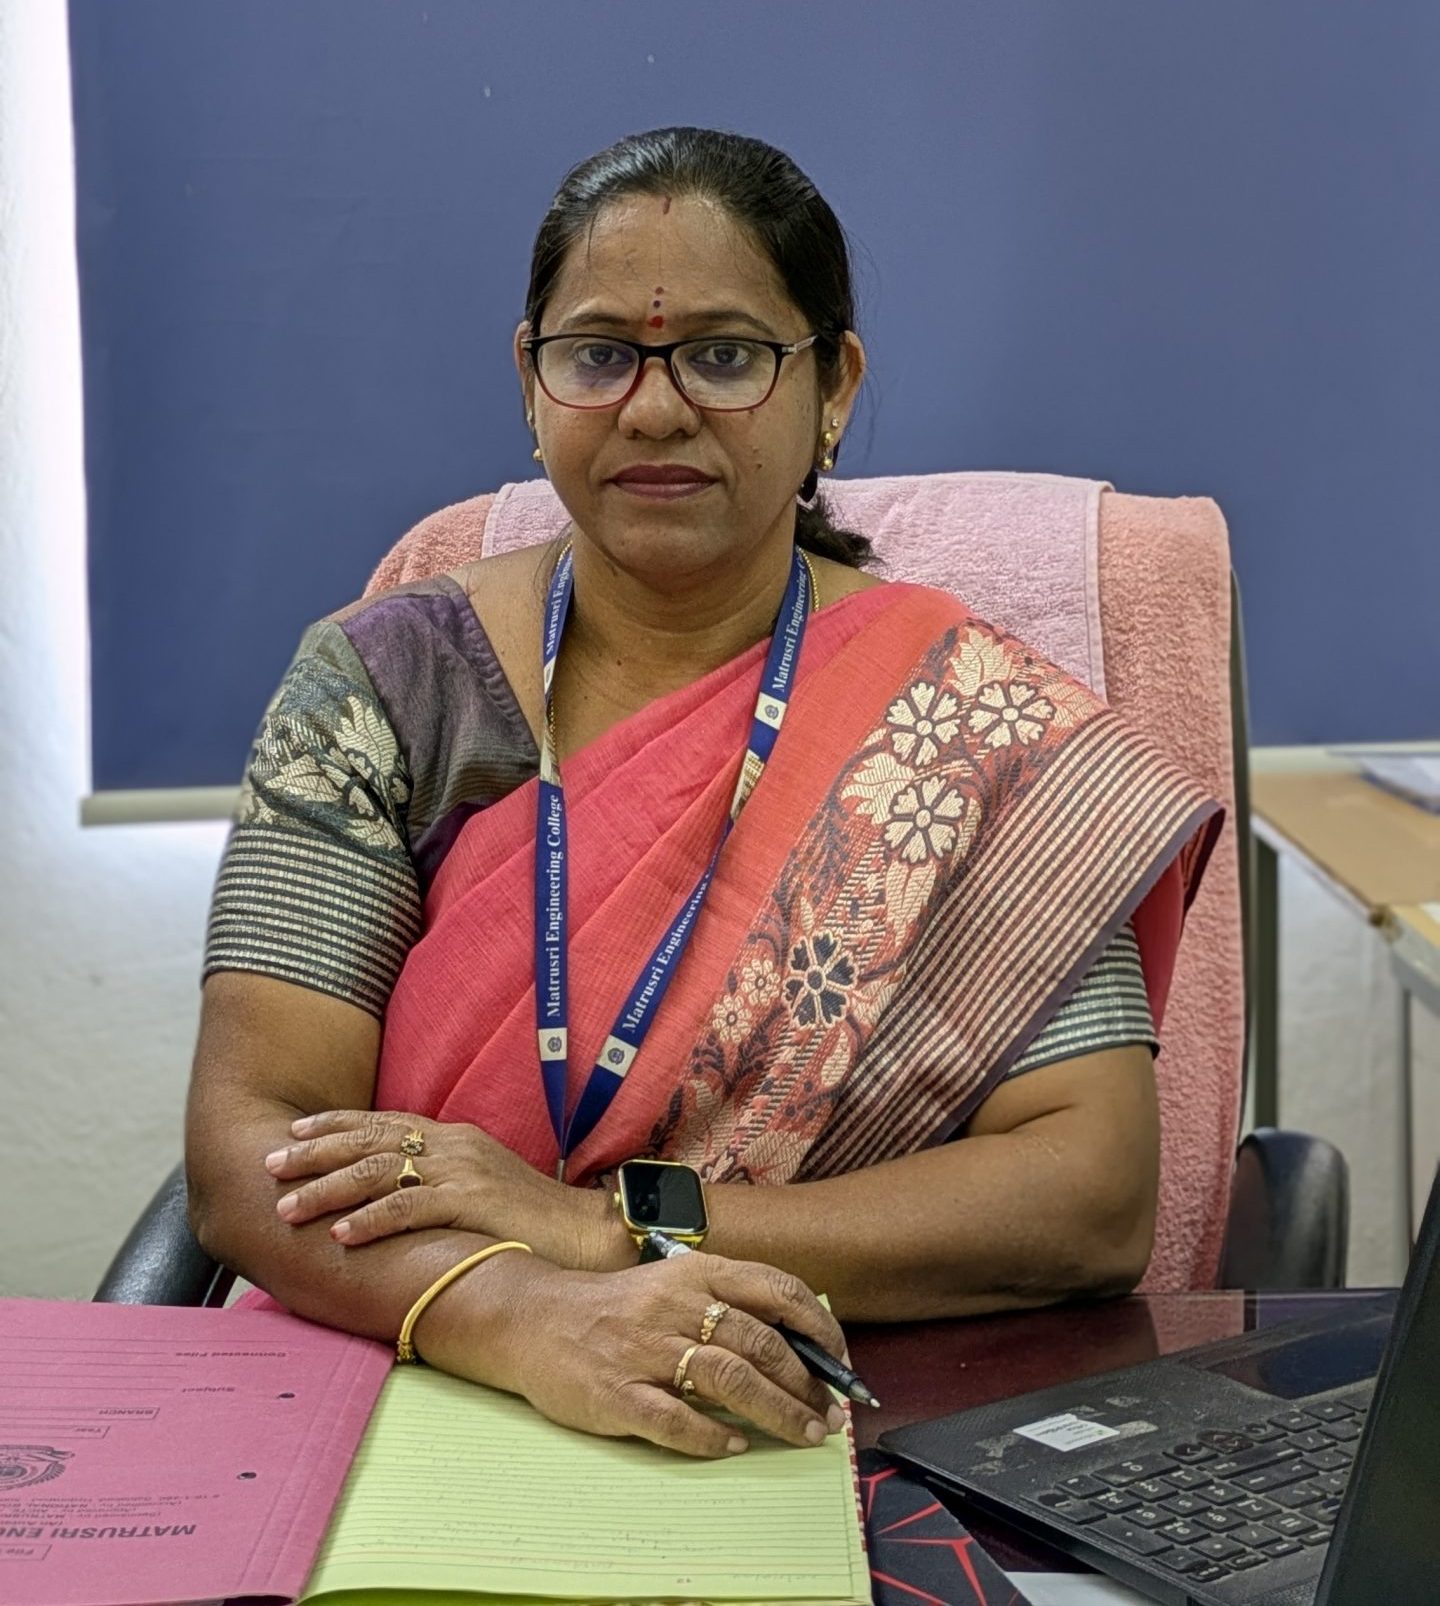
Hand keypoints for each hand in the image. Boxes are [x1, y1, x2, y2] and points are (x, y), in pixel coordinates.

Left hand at [263, 1110, 620, 1269]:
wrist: (586, 1231)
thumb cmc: (531, 1219)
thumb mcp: (480, 1186)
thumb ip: (440, 1180)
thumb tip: (397, 1192)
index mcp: (454, 1136)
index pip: (384, 1123)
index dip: (337, 1125)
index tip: (294, 1133)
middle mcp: (453, 1144)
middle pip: (371, 1141)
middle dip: (315, 1153)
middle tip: (270, 1165)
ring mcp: (463, 1171)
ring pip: (380, 1172)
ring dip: (328, 1189)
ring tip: (288, 1205)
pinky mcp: (472, 1202)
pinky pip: (409, 1208)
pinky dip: (370, 1220)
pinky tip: (339, 1235)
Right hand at [423, 1249, 851, 1459]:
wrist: (534, 1320)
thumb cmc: (615, 1308)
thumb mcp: (672, 1285)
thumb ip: (725, 1304)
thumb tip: (796, 1343)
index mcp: (694, 1272)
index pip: (775, 1289)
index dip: (818, 1326)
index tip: (841, 1359)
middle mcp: (674, 1306)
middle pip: (761, 1343)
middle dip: (807, 1382)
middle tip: (831, 1413)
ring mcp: (645, 1350)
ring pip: (731, 1380)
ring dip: (778, 1411)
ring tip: (804, 1433)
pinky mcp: (618, 1394)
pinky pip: (678, 1420)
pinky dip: (714, 1436)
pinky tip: (735, 1444)